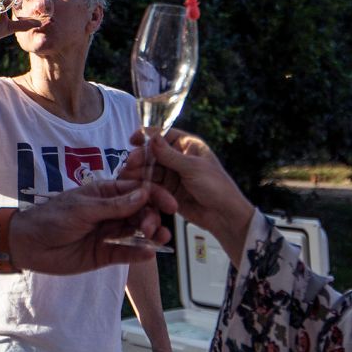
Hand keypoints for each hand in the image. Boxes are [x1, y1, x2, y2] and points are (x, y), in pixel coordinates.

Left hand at [11, 179, 175, 274]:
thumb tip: (143, 195)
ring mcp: (109, 233)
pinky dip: (138, 252)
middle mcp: (111, 212)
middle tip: (150, 227)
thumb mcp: (83, 208)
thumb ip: (114, 205)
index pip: (136, 191)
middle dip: (151, 218)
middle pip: (141, 213)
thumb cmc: (51, 218)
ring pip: (137, 233)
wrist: (28, 245)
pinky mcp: (105, 254)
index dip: (154, 196)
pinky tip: (149, 253)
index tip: (170, 204)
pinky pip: (126, 252)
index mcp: (106, 193)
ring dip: (151, 235)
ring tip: (159, 239)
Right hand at [124, 130, 254, 262]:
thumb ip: (169, 155)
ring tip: (126, 176)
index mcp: (188, 145)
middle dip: (140, 157)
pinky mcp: (169, 190)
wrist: (224, 216)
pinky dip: (143, 185)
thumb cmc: (217, 187)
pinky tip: (133, 186)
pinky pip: (153, 185)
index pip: (164, 134)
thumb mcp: (192, 168)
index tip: (133, 140)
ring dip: (139, 172)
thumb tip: (151, 138)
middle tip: (129, 164)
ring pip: (151, 169)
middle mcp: (179, 157)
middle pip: (153, 153)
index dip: (147, 135)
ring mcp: (173, 174)